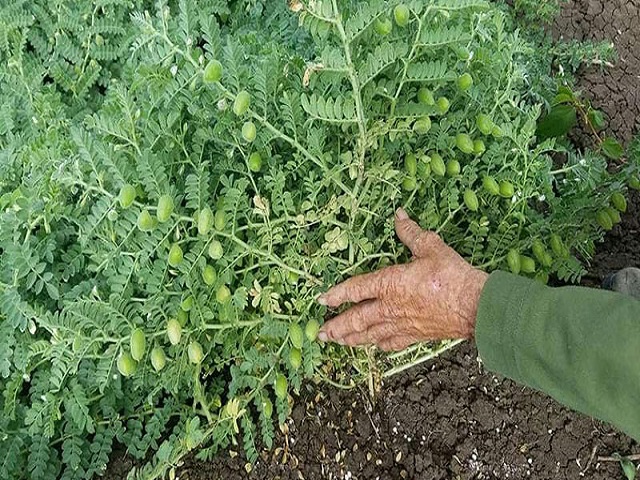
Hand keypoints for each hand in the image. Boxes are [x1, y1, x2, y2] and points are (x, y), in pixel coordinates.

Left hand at [317, 208, 487, 350]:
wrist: (475, 306)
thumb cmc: (452, 276)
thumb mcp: (430, 247)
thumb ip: (411, 233)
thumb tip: (398, 215)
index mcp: (389, 284)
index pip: (355, 290)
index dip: (336, 294)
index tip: (321, 300)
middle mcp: (390, 308)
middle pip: (356, 319)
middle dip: (336, 326)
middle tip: (320, 333)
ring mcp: (402, 324)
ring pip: (370, 335)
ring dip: (351, 339)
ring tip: (337, 342)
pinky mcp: (416, 336)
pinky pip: (392, 343)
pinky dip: (379, 345)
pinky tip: (375, 347)